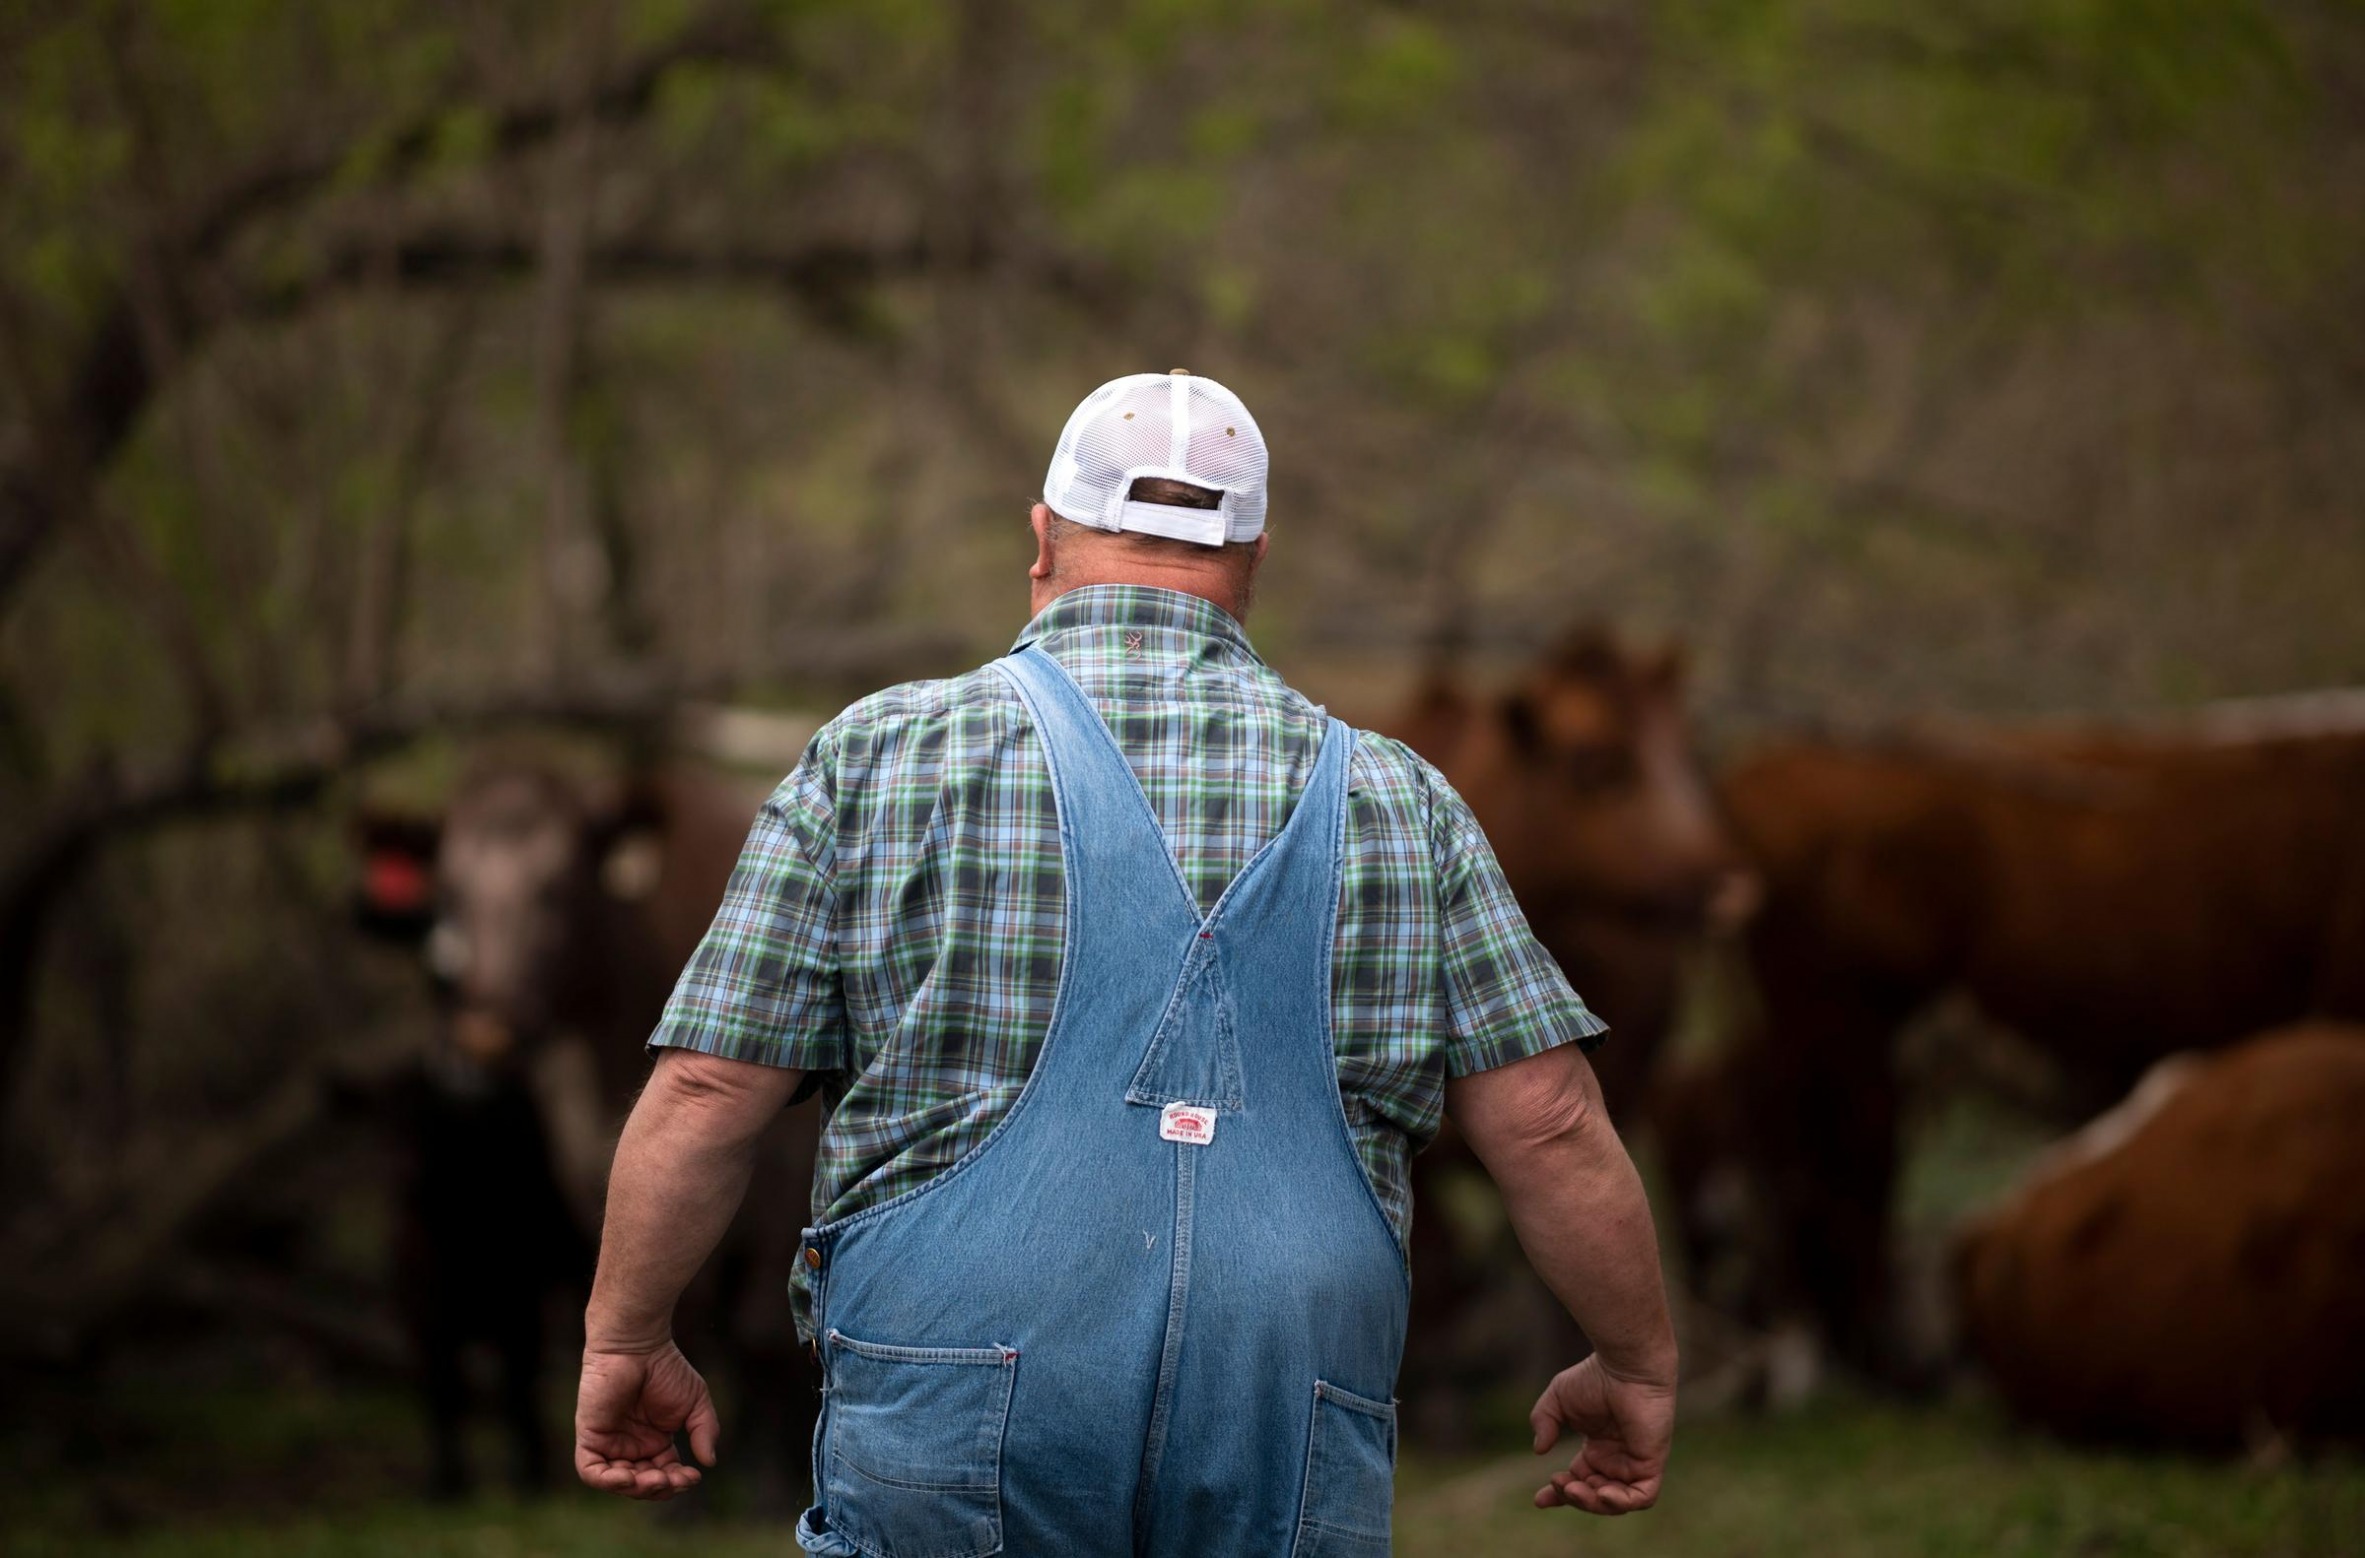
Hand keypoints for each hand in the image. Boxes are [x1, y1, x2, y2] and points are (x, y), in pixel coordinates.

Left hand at [575, 1342, 720, 1499]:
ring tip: (656, 1479)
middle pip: (642, 1484)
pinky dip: (607, 1481)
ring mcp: (609, 1443)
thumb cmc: (667, 1368)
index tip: (694, 1476)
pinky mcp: (590, 1436)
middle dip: (659, 1488)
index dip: (678, 1482)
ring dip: (637, 1488)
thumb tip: (709, 1463)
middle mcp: (631, 1446)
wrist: (639, 1345)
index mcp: (655, 1442)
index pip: (665, 1475)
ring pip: (618, 1483)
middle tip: (674, 1479)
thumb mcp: (696, 1403)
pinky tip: (628, 1477)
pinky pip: (591, 1471)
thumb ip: (704, 1431)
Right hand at [1528, 1355, 1674, 1515]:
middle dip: (1574, 1497)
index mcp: (1597, 1448)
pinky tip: (1602, 1492)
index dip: (1559, 1494)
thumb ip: (1544, 1422)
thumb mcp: (1557, 1400)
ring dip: (1593, 1503)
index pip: (1578, 1481)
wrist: (1624, 1366)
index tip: (1539, 1500)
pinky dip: (1622, 1502)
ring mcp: (1635, 1462)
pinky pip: (1643, 1496)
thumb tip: (1539, 1450)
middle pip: (1594, 1495)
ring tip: (1574, 1489)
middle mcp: (1617, 1459)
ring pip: (1616, 1501)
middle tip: (1558, 1482)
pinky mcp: (1652, 1462)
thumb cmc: (1594, 1377)